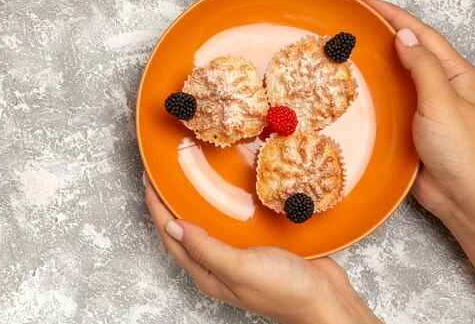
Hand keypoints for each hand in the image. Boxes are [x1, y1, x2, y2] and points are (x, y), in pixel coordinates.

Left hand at [144, 173, 381, 323]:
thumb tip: (172, 226)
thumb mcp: (239, 268)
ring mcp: (237, 255)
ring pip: (207, 224)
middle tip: (161, 174)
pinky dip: (223, 206)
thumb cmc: (284, 290)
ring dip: (194, 203)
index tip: (148, 180)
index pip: (171, 236)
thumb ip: (205, 248)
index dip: (156, 209)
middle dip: (168, 203)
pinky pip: (231, 223)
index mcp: (207, 272)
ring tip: (186, 178)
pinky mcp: (257, 246)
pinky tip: (227, 191)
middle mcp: (217, 264)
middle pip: (184, 229)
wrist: (326, 300)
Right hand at [363, 0, 474, 305]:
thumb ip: (423, 68)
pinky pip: (393, 99)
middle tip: (357, 21)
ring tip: (354, 48)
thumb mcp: (442, 102)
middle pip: (412, 50)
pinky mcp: (413, 126)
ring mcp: (427, 106)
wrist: (464, 196)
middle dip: (387, 32)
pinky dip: (378, 88)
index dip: (396, 16)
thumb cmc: (462, 151)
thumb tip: (405, 37)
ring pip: (400, 74)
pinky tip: (362, 86)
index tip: (369, 2)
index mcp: (456, 74)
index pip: (422, 35)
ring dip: (380, 59)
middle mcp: (442, 86)